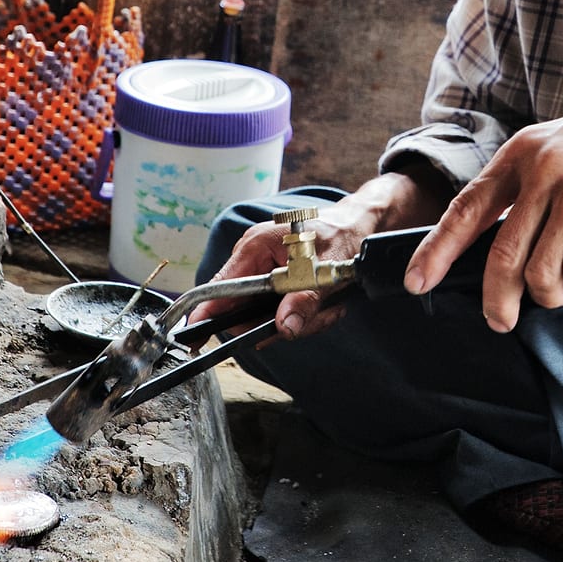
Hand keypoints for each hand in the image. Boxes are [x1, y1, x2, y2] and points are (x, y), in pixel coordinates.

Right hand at [187, 167, 451, 339]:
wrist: (361, 224)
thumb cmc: (343, 235)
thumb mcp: (328, 270)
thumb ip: (305, 300)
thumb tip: (283, 327)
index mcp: (255, 247)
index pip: (218, 287)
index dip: (210, 315)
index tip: (200, 338)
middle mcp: (254, 258)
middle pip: (246, 311)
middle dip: (281, 323)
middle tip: (318, 315)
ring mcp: (265, 270)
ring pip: (267, 316)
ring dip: (301, 319)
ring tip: (328, 306)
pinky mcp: (278, 281)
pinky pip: (282, 311)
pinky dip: (306, 314)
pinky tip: (326, 304)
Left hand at [403, 107, 562, 331]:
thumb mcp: (556, 151)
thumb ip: (519, 191)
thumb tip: (481, 248)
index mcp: (522, 152)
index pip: (467, 208)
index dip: (437, 250)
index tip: (416, 283)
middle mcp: (547, 166)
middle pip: (504, 253)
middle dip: (497, 298)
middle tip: (499, 321)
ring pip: (542, 270)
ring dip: (548, 293)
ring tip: (560, 290)